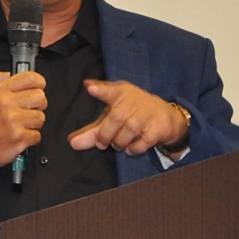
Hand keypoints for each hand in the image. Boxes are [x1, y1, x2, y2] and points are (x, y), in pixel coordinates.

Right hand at [0, 70, 46, 195]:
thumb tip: (11, 71)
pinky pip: (38, 135)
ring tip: (22, 126)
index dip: (39, 83)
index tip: (38, 88)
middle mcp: (6, 104)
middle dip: (38, 105)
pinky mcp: (19, 138)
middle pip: (40, 97)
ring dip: (34, 124)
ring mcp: (13, 121)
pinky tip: (20, 136)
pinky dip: (31, 138)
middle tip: (28, 111)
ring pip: (41, 117)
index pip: (30, 78)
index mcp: (0, 91)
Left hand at [68, 79, 187, 155]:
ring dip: (119, 141)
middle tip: (101, 144)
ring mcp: (149, 113)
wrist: (167, 117)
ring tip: (117, 144)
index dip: (100, 90)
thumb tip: (71, 143)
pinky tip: (130, 149)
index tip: (90, 89)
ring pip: (130, 129)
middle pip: (116, 118)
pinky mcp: (159, 127)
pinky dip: (135, 148)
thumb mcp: (114, 117)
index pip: (109, 90)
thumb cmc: (133, 114)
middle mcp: (135, 101)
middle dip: (106, 134)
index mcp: (121, 94)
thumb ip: (93, 131)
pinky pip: (145, 140)